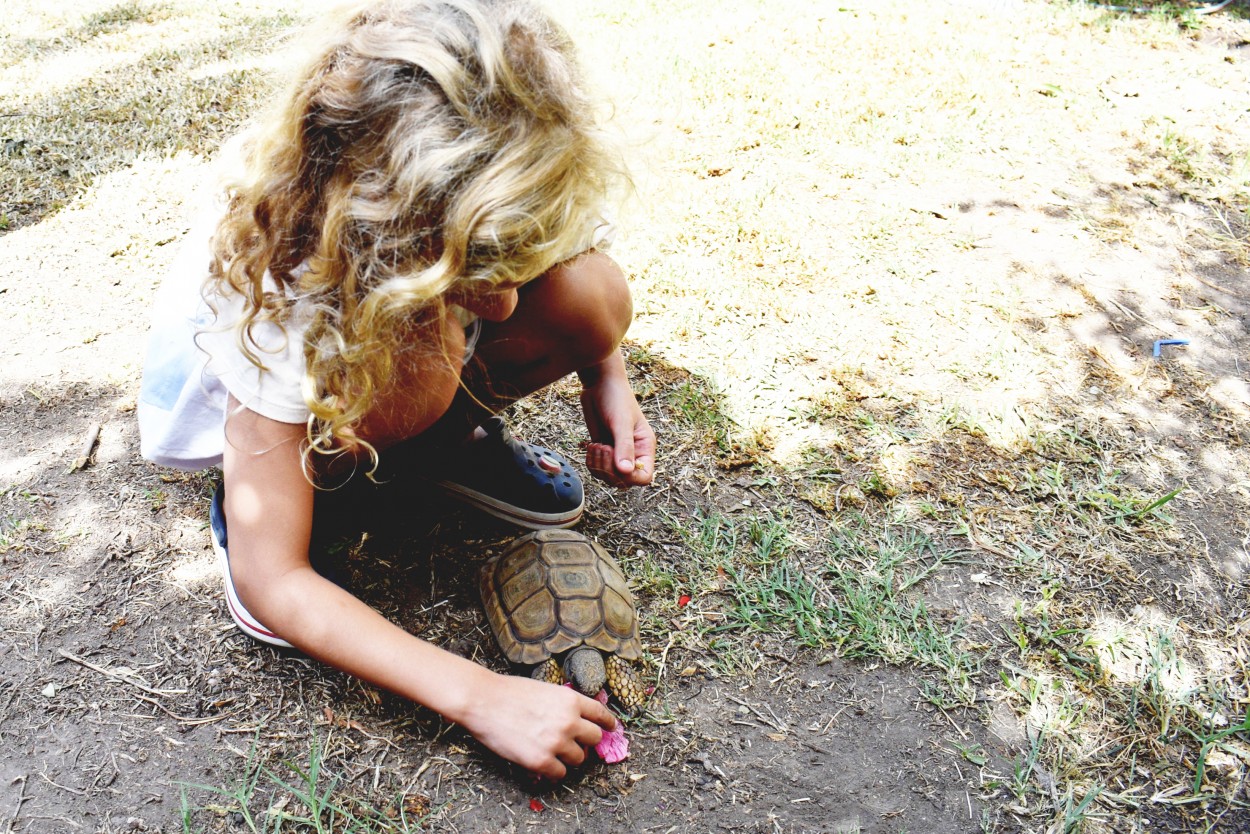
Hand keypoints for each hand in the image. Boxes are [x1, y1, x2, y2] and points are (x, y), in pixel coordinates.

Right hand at [462, 673, 616, 779]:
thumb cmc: (509, 692)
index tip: (611, 729)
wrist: (484, 701)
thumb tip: (577, 718)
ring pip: (579, 759)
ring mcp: (556, 742)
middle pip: (594, 739)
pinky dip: (554, 771)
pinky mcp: (541, 761)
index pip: (601, 714)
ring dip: (569, 757)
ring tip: (554, 753)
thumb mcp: (546, 689)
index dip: (608, 723)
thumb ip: (564, 704)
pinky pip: (560, 773)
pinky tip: (545, 765)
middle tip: (575, 744)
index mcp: (571, 700)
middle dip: (586, 742)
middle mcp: (569, 721)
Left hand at [579, 367, 655, 487]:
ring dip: (598, 466)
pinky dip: (591, 462)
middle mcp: (632, 453)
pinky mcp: (603, 450)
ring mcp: (616, 452)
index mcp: (644, 447)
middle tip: (603, 449)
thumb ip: (624, 447)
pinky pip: (597, 468)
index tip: (618, 464)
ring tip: (596, 446)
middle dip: (609, 470)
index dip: (631, 477)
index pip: (644, 476)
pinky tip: (591, 445)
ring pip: (608, 477)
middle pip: (624, 481)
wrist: (599, 384)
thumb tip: (625, 471)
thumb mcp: (621, 422)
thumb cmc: (616, 398)